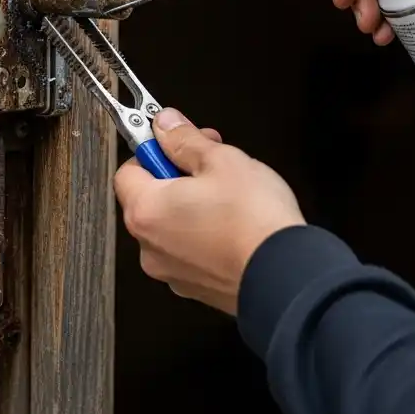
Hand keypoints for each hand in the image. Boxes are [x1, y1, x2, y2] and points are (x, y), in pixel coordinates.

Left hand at [114, 109, 304, 314]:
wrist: (286, 277)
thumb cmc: (253, 221)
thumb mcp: (222, 161)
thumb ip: (186, 140)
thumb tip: (167, 126)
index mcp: (146, 211)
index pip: (128, 171)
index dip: (154, 151)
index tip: (177, 141)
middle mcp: (150, 247)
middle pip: (150, 200)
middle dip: (178, 176)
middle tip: (211, 163)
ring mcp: (172, 271)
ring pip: (172, 227)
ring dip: (193, 207)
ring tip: (230, 197)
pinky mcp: (197, 288)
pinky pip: (191, 251)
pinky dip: (206, 236)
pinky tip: (235, 226)